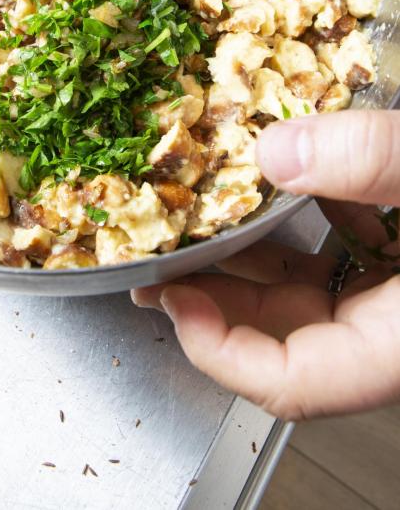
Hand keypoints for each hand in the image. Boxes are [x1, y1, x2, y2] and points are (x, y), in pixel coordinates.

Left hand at [132, 110, 399, 419]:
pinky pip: (347, 255)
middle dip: (215, 291)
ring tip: (204, 214)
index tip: (169, 298)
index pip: (291, 384)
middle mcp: (395, 331)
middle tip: (161, 253)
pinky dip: (310, 219)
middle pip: (285, 333)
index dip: (216, 348)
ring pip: (312, 291)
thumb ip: (370, 162)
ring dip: (254, 250)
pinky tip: (294, 177)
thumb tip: (275, 153)